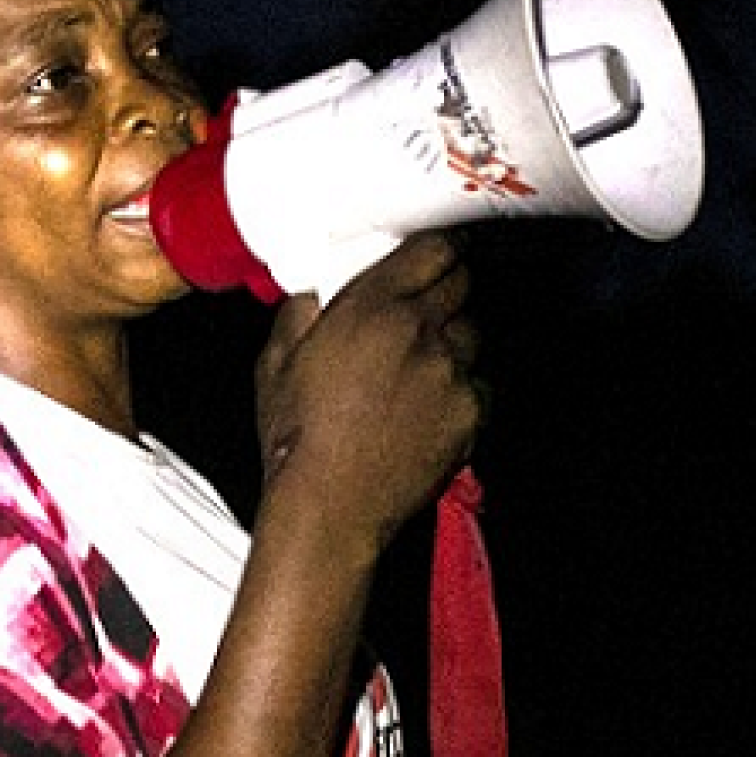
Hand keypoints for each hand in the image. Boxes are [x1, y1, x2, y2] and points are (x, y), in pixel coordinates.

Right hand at [253, 232, 481, 547]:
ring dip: (453, 339)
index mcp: (372, 308)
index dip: (438, 249)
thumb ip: (301, 310)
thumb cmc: (299, 441)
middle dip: (446, 289)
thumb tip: (317, 290)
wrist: (329, 507)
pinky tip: (429, 405)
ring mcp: (452, 373)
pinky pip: (480, 382)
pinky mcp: (471, 412)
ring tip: (420, 366)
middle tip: (425, 307)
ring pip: (473, 332)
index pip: (433, 250)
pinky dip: (461, 387)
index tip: (437, 253)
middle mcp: (420, 332)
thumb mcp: (276, 361)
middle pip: (461, 284)